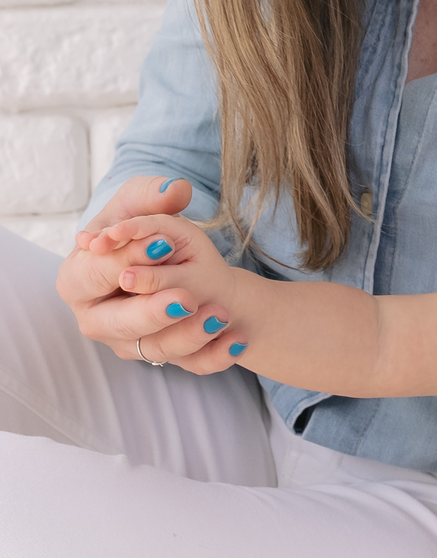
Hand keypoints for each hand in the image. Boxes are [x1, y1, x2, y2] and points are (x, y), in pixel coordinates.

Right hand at [67, 212, 245, 372]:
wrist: (176, 262)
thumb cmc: (145, 232)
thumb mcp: (144, 204)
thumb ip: (151, 196)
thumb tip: (173, 192)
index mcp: (77, 279)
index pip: (96, 273)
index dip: (128, 258)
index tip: (163, 245)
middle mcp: (96, 319)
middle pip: (118, 324)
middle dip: (152, 312)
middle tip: (186, 299)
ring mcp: (128, 345)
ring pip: (157, 350)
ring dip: (190, 336)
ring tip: (220, 315)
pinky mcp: (163, 358)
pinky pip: (191, 365)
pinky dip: (216, 355)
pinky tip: (238, 339)